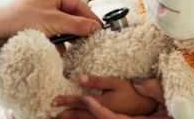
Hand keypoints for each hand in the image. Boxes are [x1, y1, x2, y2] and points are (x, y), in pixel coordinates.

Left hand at [0, 0, 100, 42]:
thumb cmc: (20, 21)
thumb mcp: (52, 22)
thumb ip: (76, 25)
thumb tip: (95, 27)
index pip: (77, 4)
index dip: (89, 17)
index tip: (100, 29)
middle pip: (70, 15)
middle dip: (79, 29)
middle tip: (91, 41)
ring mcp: (40, 11)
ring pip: (61, 25)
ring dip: (68, 37)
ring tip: (78, 49)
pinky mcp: (34, 24)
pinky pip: (52, 31)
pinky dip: (57, 41)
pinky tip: (63, 52)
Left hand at [51, 76, 168, 118]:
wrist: (147, 105)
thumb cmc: (133, 92)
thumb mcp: (117, 83)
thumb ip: (99, 81)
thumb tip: (81, 78)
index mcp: (102, 104)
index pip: (79, 103)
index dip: (65, 102)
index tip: (53, 101)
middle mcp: (100, 114)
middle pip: (77, 117)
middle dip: (61, 116)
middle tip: (46, 116)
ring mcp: (103, 118)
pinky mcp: (106, 118)